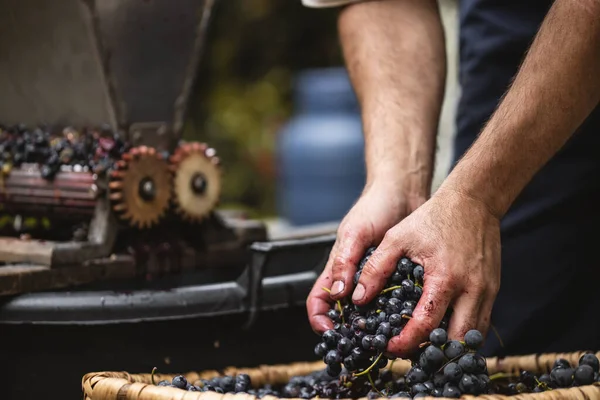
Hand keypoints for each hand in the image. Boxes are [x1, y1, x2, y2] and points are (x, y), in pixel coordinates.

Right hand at [306, 182, 426, 333]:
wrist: (403, 193)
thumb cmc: (373, 209)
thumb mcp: (355, 234)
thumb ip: (345, 263)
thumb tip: (338, 296)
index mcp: (336, 269)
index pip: (318, 302)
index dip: (319, 321)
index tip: (331, 334)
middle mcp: (354, 279)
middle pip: (344, 314)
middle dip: (350, 331)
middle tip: (364, 344)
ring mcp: (376, 281)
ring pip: (371, 312)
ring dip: (376, 326)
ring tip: (389, 337)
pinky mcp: (397, 279)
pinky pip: (395, 302)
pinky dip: (398, 313)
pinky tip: (410, 320)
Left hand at [352, 187, 500, 356]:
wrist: (473, 201)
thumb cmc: (432, 218)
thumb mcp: (397, 238)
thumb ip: (376, 269)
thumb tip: (358, 298)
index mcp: (444, 279)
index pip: (426, 325)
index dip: (407, 343)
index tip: (390, 348)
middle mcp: (471, 290)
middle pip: (457, 341)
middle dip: (434, 354)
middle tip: (411, 353)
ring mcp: (487, 291)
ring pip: (474, 336)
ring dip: (452, 346)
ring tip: (428, 346)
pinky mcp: (494, 288)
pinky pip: (482, 322)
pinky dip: (465, 332)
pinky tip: (446, 329)